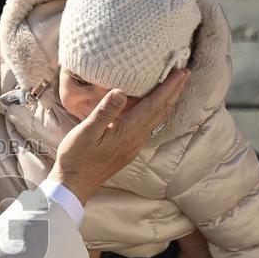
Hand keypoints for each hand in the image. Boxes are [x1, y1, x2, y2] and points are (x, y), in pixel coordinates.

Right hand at [49, 70, 189, 204]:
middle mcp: (136, 139)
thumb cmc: (76, 158)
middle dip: (174, 92)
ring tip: (173, 88)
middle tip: (185, 74)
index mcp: (128, 131)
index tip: (182, 72)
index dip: (169, 88)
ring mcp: (133, 146)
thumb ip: (104, 112)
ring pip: (156, 120)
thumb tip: (121, 92)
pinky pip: (148, 127)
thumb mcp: (86, 132)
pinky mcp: (127, 150)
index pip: (154, 105)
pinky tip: (151, 110)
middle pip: (160, 112)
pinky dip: (155, 113)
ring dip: (166, 103)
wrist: (73, 185)